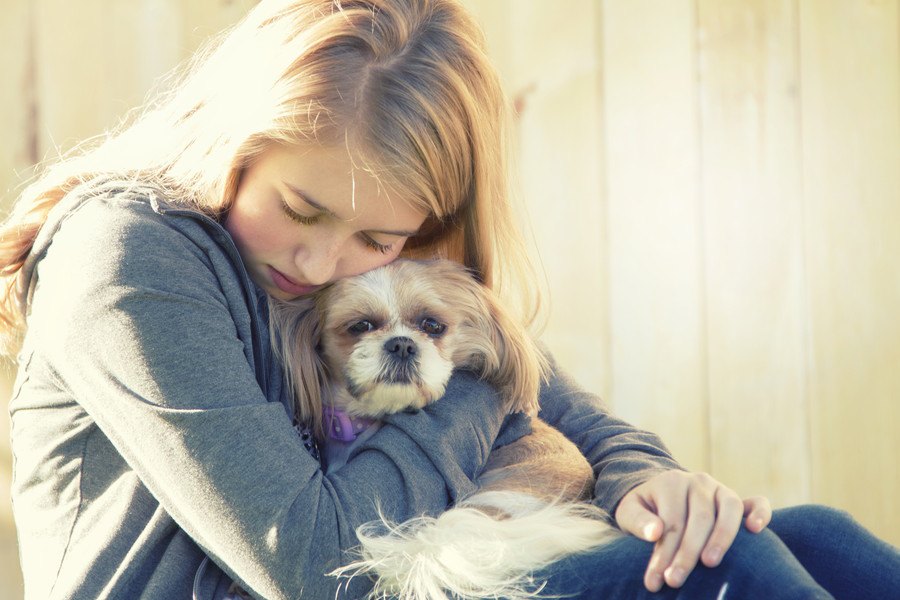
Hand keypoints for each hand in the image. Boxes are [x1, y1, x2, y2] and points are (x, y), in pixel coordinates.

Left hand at [614, 470, 770, 591]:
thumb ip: (637, 521)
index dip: (664, 553)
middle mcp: (698, 481)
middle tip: (676, 580)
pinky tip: (756, 529)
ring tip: (710, 563)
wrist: (658, 495)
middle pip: (699, 519)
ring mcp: (720, 489)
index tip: (657, 580)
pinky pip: (756, 502)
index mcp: (671, 482)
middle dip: (687, 553)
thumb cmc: (645, 510)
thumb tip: (654, 533)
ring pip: (728, 509)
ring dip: (722, 538)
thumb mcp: (629, 511)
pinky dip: (760, 513)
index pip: (671, 522)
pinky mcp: (736, 499)